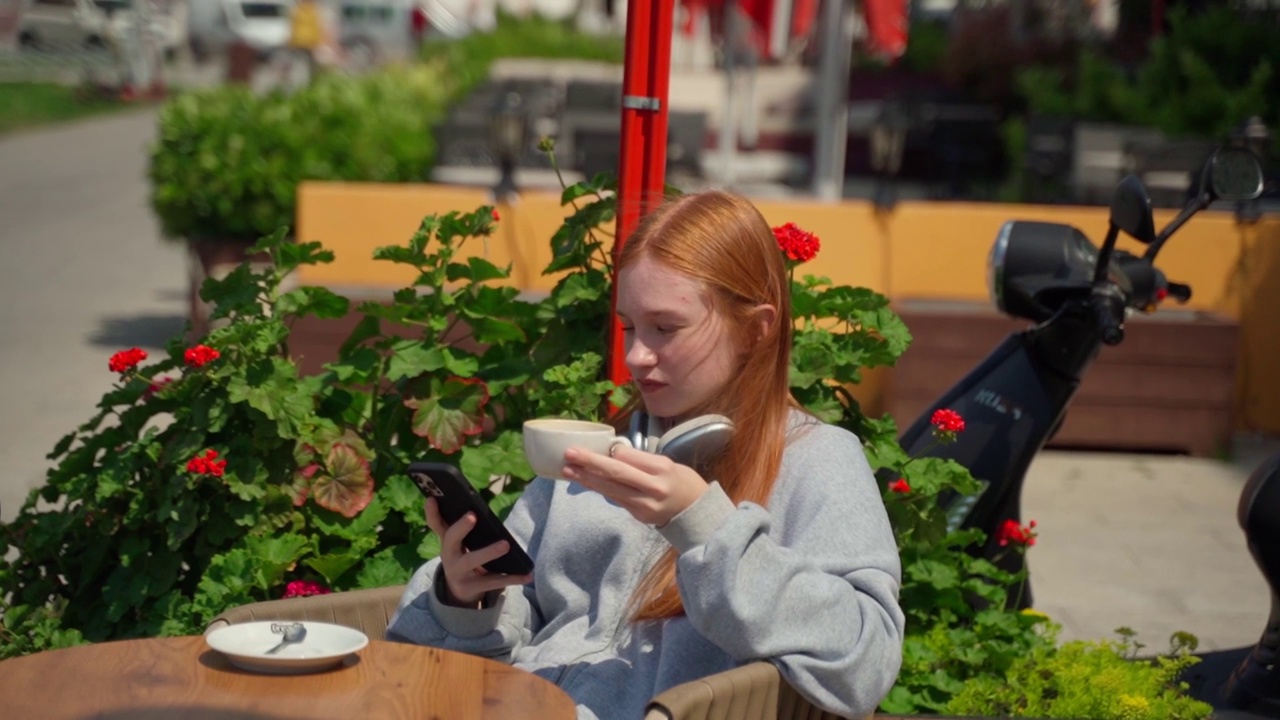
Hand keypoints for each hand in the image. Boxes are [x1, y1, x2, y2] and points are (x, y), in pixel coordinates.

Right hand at [424, 498, 531, 607]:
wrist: (460, 591)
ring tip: (506, 545)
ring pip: (472, 560)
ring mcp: (457, 572)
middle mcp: (448, 555)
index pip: (436, 524)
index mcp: (447, 541)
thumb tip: (481, 511)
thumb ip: (467, 529)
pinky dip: (511, 578)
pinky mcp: (471, 587)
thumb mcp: (463, 545)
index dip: (432, 512)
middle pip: (451, 539)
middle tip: (472, 516)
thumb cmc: (465, 556)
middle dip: (461, 527)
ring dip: (489, 552)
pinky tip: (527, 575)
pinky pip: (492, 581)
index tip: (431, 498)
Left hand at [561, 444, 708, 526]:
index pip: (629, 457)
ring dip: (587, 479)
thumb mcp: (668, 464)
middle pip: (616, 473)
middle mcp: (653, 487)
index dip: (609, 452)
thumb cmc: (682, 482)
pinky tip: (585, 482)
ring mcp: (644, 505)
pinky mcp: (639, 516)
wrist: (696, 513)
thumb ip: (642, 460)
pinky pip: (616, 499)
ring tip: (567, 470)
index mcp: (662, 468)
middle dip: (589, 463)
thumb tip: (613, 453)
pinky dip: (600, 489)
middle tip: (569, 454)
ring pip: (610, 490)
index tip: (590, 445)